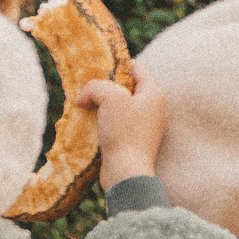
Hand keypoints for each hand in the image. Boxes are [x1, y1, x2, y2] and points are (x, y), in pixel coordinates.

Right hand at [82, 66, 165, 185]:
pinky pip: (119, 123)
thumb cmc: (123, 132)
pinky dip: (105, 121)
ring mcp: (146, 126)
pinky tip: (90, 124)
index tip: (97, 69)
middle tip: (88, 88)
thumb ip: (96, 87)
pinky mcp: (135, 141)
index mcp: (154, 93)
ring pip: (121, 106)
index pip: (137, 68)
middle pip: (127, 87)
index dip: (116, 65)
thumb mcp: (109, 97)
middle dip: (106, 87)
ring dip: (103, 105)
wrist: (126, 172)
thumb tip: (84, 97)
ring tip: (85, 105)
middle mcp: (154, 108)